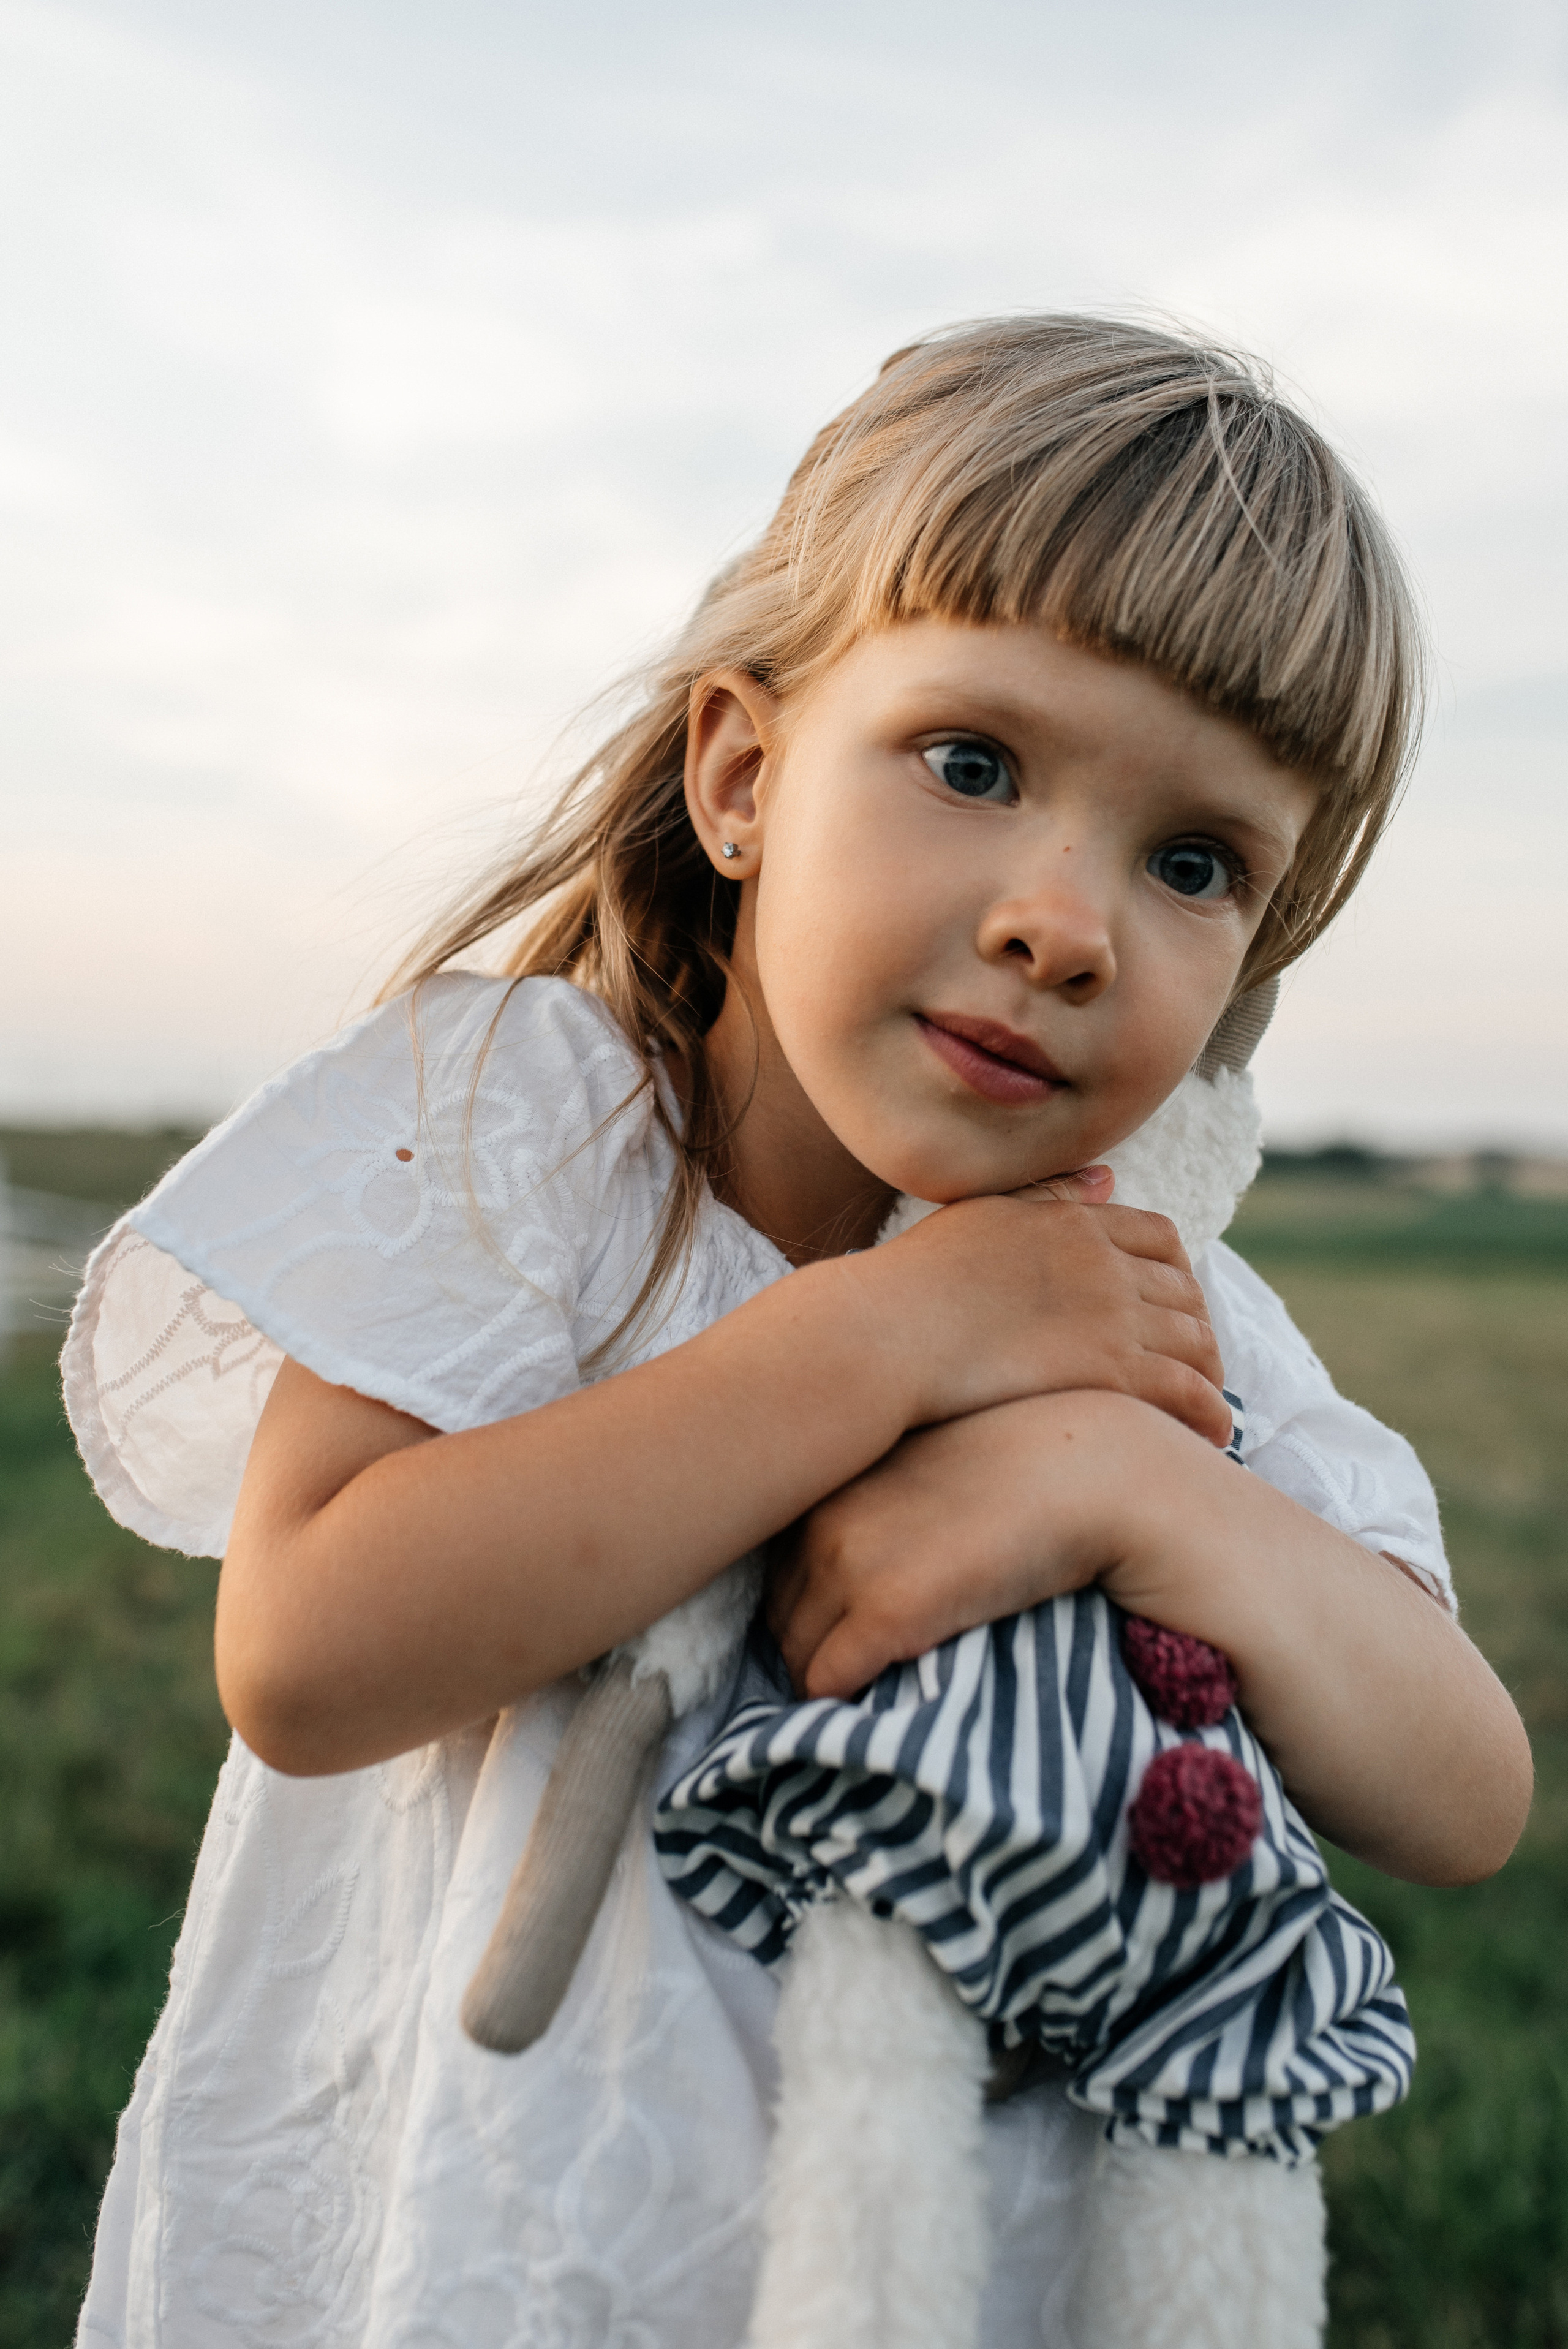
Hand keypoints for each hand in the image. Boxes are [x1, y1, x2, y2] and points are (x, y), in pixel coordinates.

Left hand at [769, 1389, 1147, 1697]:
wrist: (1089, 1473)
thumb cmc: (1026, 1474)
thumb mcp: (928, 1471)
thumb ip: (879, 1507)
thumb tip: (858, 1573)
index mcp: (830, 1478)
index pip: (779, 1566)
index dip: (811, 1606)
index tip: (843, 1629)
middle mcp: (820, 1517)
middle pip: (781, 1615)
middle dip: (814, 1647)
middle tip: (862, 1672)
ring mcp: (847, 1563)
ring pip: (797, 1655)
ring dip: (828, 1680)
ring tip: (878, 1691)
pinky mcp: (885, 1611)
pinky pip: (828, 1684)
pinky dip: (847, 1703)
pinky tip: (884, 1704)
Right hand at [849, 1176, 1228, 1442]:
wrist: (886, 1333)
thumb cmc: (911, 1283)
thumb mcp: (982, 1215)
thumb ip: (1045, 1197)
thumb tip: (1104, 1176)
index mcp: (1072, 1221)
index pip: (1157, 1237)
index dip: (1175, 1273)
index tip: (1171, 1305)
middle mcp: (1104, 1261)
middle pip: (1185, 1291)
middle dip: (1199, 1326)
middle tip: (1197, 1363)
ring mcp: (1113, 1315)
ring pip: (1196, 1340)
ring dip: (1211, 1372)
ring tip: (1209, 1404)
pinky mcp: (1112, 1370)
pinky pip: (1188, 1390)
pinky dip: (1210, 1411)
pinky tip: (1214, 1435)